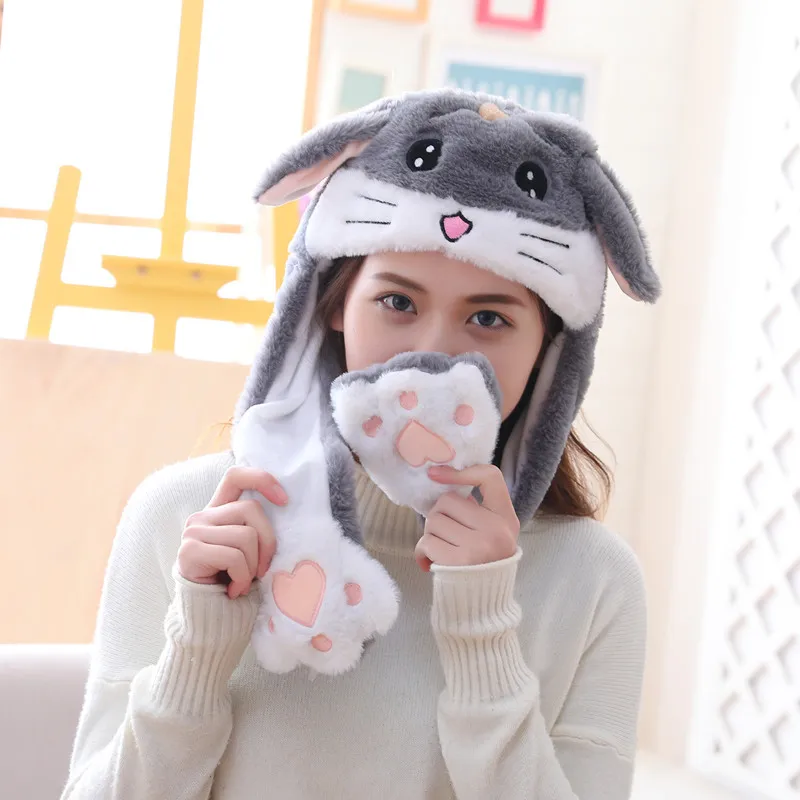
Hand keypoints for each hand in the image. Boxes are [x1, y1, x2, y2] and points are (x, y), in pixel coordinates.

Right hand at [177, 466, 287, 598]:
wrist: (208, 616)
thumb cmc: (234, 581)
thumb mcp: (250, 550)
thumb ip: (257, 529)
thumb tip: (285, 511)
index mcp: (218, 510)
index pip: (236, 476)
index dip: (262, 479)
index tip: (284, 500)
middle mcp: (202, 516)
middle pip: (251, 509)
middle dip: (267, 542)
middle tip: (262, 570)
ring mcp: (193, 532)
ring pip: (245, 536)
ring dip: (252, 567)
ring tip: (243, 582)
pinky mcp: (189, 551)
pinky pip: (234, 557)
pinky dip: (242, 578)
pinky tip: (234, 590)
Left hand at [414, 464, 519, 571]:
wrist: (484, 602)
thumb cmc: (483, 562)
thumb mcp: (493, 532)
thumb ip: (477, 510)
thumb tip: (441, 482)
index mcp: (506, 518)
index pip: (490, 477)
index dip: (462, 472)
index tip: (436, 474)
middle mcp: (496, 530)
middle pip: (447, 500)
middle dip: (438, 514)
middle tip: (443, 532)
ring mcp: (478, 546)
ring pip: (433, 521)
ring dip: (429, 534)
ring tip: (440, 548)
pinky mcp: (458, 562)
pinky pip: (426, 542)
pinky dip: (422, 551)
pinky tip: (429, 560)